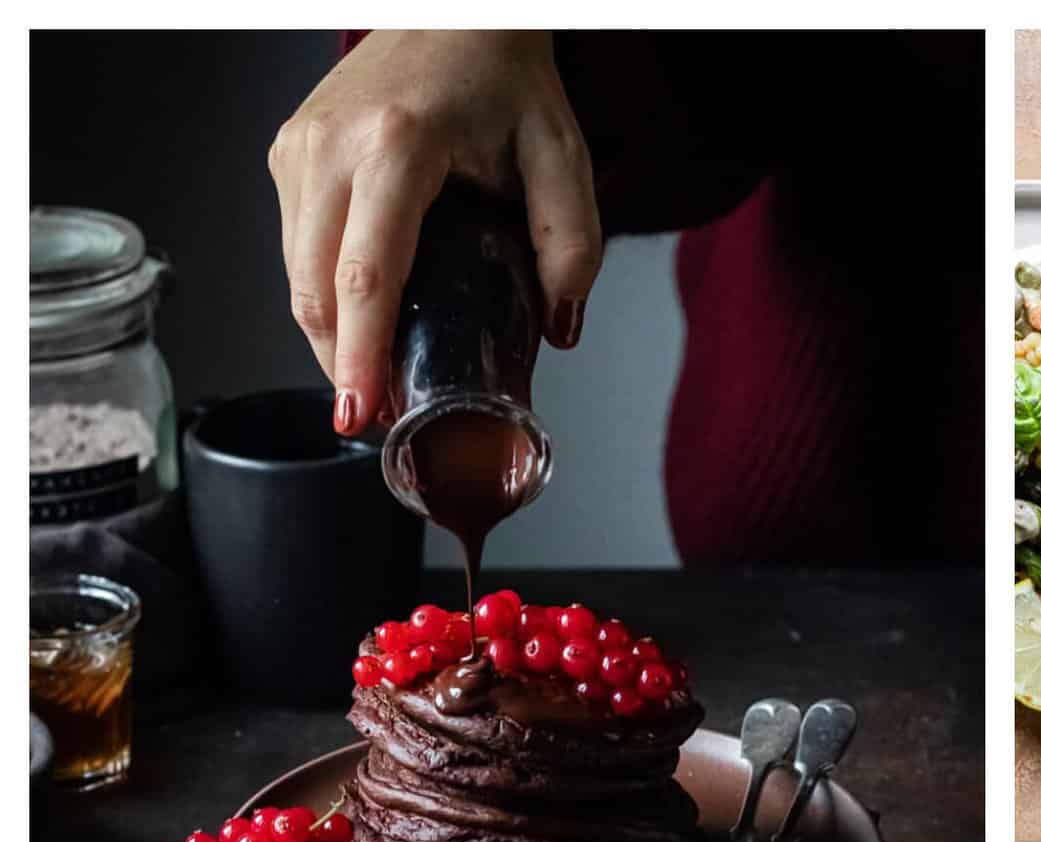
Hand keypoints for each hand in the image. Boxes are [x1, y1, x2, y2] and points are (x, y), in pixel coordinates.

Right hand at [268, 31, 602, 433]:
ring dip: (331, 336)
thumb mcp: (561, 155)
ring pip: (296, 274)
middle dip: (343, 365)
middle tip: (379, 421)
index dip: (361, 355)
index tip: (363, 412)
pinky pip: (296, 246)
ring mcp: (299, 148)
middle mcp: (331, 146)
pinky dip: (324, 294)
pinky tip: (362, 324)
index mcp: (396, 145)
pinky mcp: (289, 152)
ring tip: (374, 383)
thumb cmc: (502, 71)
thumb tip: (558, 329)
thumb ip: (572, 246)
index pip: (365, 274)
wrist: (454, 8)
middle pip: (316, 288)